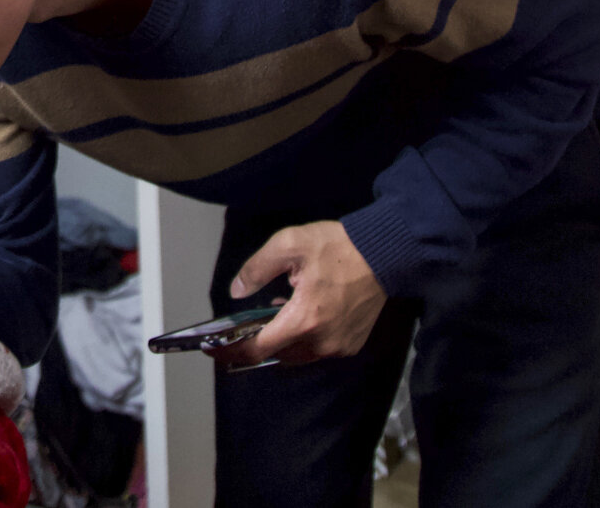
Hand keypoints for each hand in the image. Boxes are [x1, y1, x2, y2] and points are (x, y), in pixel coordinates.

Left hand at [214, 220, 385, 367]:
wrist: (386, 254)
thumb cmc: (336, 247)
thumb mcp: (289, 244)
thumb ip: (257, 269)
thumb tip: (236, 291)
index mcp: (304, 320)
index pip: (259, 348)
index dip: (232, 352)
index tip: (213, 350)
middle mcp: (322, 342)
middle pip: (277, 355)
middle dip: (259, 342)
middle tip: (247, 324)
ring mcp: (339, 347)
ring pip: (298, 355)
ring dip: (283, 339)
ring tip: (279, 311)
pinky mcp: (352, 345)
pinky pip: (318, 349)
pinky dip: (305, 338)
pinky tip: (304, 313)